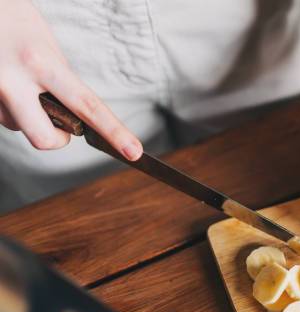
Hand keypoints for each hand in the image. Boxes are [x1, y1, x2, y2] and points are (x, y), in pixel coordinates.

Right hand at [0, 0, 141, 159]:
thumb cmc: (13, 19)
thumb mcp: (47, 46)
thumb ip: (62, 80)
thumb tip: (74, 111)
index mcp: (41, 63)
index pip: (87, 106)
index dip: (114, 132)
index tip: (134, 151)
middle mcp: (13, 80)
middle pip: (45, 138)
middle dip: (58, 139)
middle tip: (62, 126)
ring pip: (18, 127)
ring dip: (28, 117)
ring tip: (22, 84)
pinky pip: (3, 117)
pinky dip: (11, 108)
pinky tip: (8, 84)